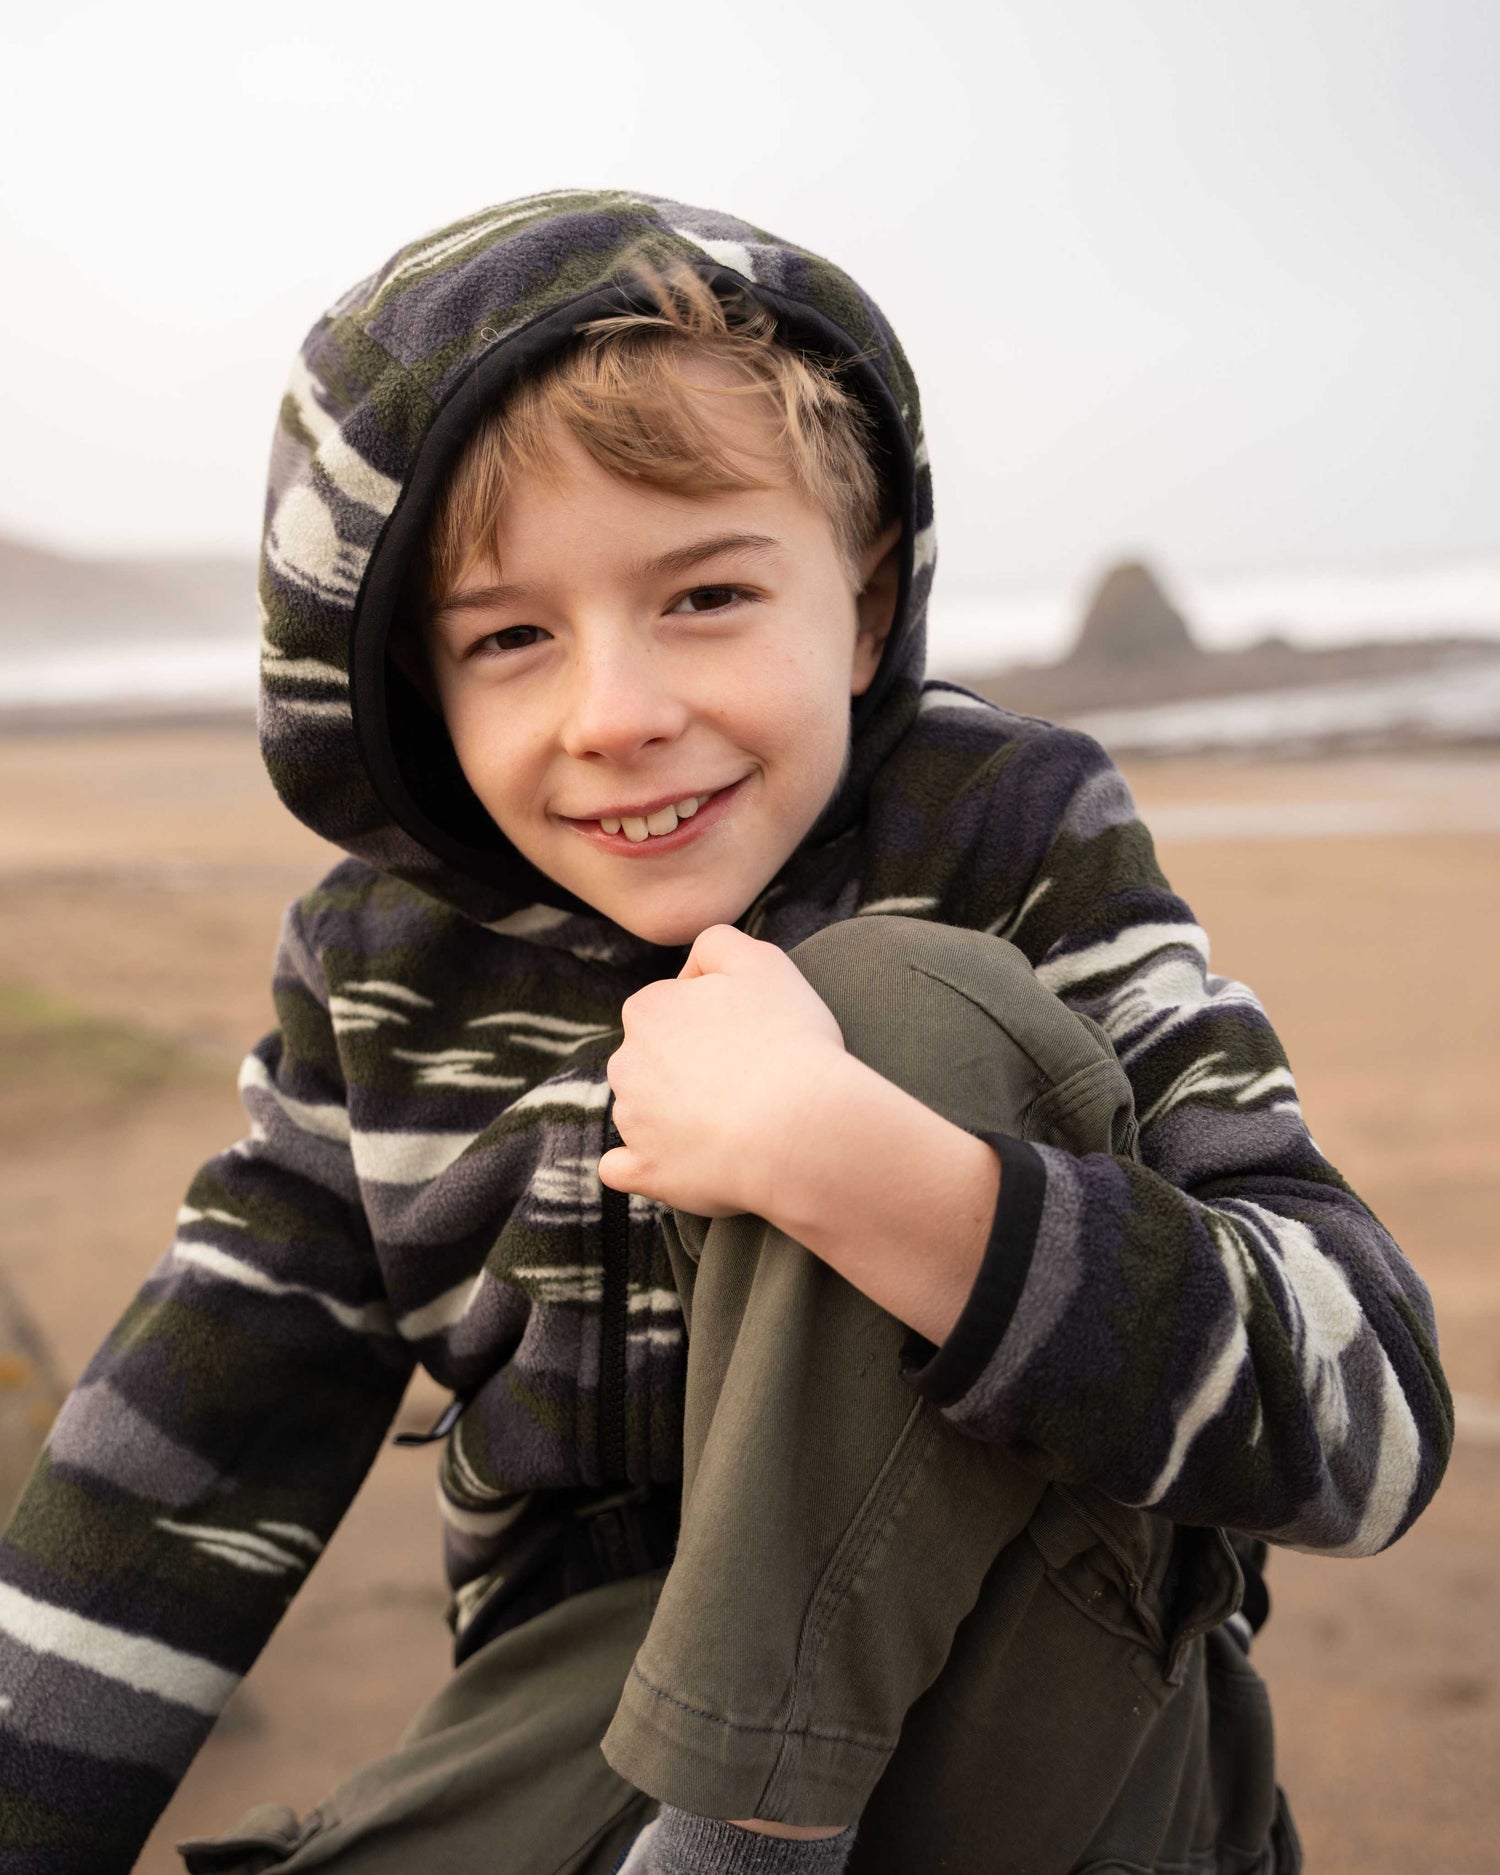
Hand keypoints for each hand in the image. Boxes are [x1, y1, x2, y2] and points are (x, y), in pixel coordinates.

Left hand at [598, 924, 847, 1218]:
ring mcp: (632, 1122)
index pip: (666, 1005)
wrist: (801, 1128)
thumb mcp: (763, 961)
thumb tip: (691, 969)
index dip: (709, 1018)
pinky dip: (643, 1165)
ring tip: (734, 1121)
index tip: (747, 1035)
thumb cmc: (788, 1041)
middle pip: (652, 1058)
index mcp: (647, 1009)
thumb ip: (718, 944)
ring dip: (675, 1114)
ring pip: (644, 1110)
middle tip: (745, 1077)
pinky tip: (675, 1162)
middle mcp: (626, 1063)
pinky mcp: (645, 1172)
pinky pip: (624, 1168)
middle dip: (686, 1065)